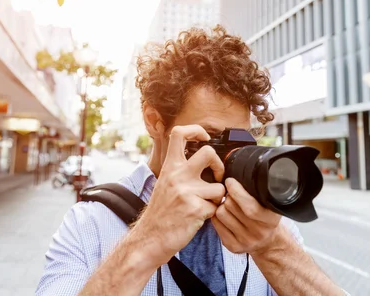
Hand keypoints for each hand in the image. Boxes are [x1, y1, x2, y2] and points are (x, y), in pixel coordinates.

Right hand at [131, 125, 225, 266]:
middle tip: (217, 178)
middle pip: (208, 153)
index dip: (196, 130)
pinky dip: (213, 214)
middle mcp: (177, 175)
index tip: (205, 138)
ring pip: (220, 187)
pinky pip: (217, 207)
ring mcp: (186, 192)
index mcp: (170, 167)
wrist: (150, 238)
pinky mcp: (195, 209)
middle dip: (219, 165)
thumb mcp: (164, 183)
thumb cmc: (160, 213)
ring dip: (218, 198)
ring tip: (206, 204)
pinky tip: (200, 217)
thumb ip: (179, 169)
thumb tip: (201, 157)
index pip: (179, 133)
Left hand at [212, 178, 283, 254]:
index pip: (249, 206)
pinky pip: (216, 223)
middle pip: (230, 206)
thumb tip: (240, 174)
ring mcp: (246, 241)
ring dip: (222, 206)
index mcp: (270, 219)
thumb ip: (259, 192)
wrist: (268, 242)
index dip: (236, 190)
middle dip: (228, 196)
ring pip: (221, 213)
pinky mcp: (233, 246)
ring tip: (229, 205)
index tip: (230, 181)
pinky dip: (217, 216)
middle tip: (231, 194)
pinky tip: (226, 215)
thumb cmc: (266, 216)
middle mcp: (259, 232)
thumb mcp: (270, 203)